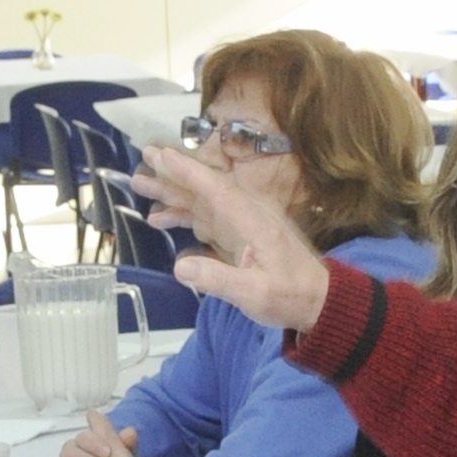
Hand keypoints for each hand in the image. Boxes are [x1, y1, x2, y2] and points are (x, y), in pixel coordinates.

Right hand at [130, 147, 330, 333]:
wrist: (316, 301)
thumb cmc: (290, 295)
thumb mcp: (254, 294)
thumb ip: (217, 279)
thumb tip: (179, 266)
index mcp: (253, 221)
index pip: (216, 188)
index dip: (188, 171)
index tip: (162, 155)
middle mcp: (246, 214)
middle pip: (205, 188)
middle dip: (173, 174)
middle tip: (143, 159)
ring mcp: (241, 224)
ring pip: (202, 201)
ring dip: (172, 193)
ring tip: (140, 185)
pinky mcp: (238, 236)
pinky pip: (206, 218)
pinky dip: (183, 215)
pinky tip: (160, 219)